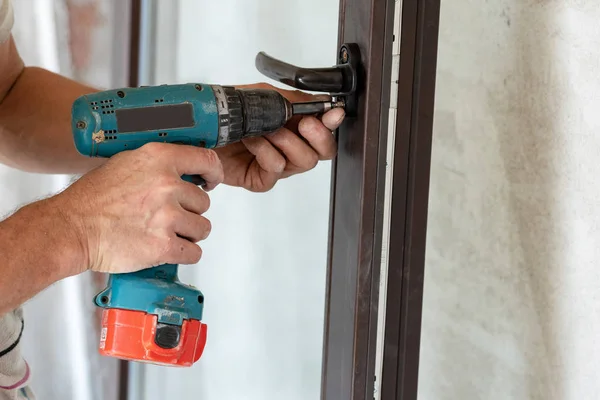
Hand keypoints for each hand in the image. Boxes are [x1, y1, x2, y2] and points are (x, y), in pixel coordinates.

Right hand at [51, 142, 223, 273]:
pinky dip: (184, 254)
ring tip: (165, 233)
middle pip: (203, 202)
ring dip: (188, 233)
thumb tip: (184, 169)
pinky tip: (167, 249)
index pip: (207, 160)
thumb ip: (158, 165)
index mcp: (159, 159)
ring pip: (202, 228)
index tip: (212, 181)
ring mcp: (167, 216)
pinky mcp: (163, 246)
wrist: (71, 228)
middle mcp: (167, 185)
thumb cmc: (93, 199)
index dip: (213, 173)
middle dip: (189, 211)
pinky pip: (194, 252)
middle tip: (167, 216)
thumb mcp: (126, 163)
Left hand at [215, 83, 344, 191]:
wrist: (197, 126)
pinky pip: (276, 171)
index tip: (332, 114)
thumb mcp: (264, 95)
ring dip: (284, 141)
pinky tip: (252, 142)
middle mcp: (289, 147)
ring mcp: (276, 164)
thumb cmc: (228, 111)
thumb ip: (296, 100)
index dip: (332, 124)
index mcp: (294, 126)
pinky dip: (265, 153)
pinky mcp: (260, 179)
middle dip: (316, 136)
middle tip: (303, 125)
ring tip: (265, 130)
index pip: (326, 130)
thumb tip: (324, 101)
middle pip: (322, 152)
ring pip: (303, 161)